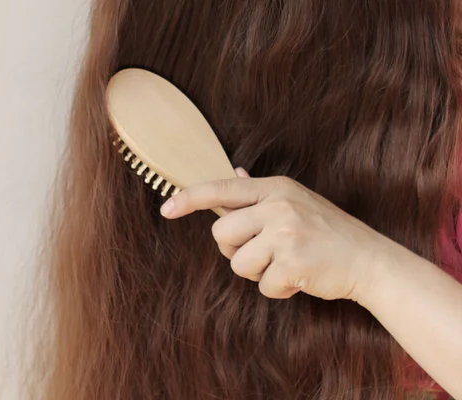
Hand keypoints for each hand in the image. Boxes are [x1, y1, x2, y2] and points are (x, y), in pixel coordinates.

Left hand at [160, 168, 400, 302]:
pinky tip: (299, 278)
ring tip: (287, 263)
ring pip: (238, 264)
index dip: (188, 199)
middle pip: (221, 234)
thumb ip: (259, 192)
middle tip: (266, 251)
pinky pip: (262, 286)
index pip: (220, 190)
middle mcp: (277, 206)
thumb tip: (231, 171)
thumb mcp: (294, 201)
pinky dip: (278, 289)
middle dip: (237, 250)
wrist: (369, 259)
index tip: (166, 208)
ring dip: (259, 272)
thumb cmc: (327, 232)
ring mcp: (285, 233)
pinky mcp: (292, 262)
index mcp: (274, 188)